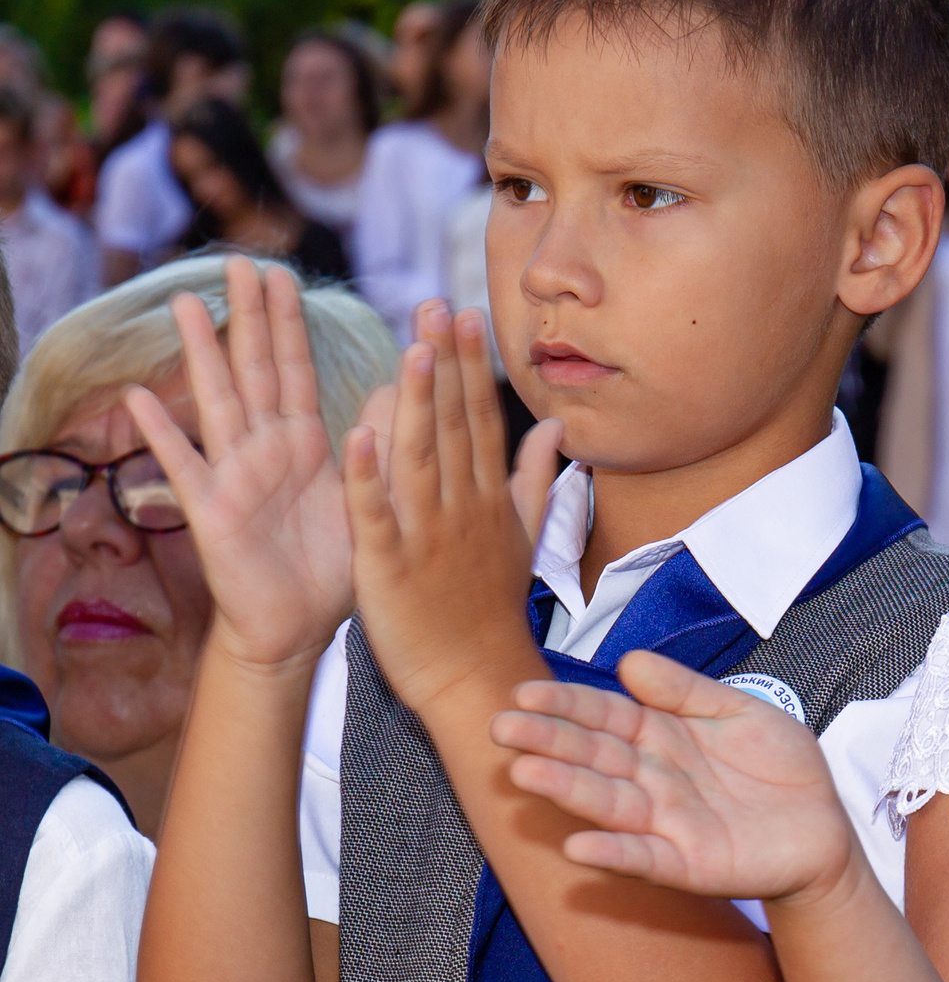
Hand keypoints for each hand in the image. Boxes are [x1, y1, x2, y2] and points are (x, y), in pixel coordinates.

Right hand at [123, 257, 353, 672]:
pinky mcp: (212, 513)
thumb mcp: (365, 496)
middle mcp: (264, 450)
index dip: (288, 323)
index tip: (283, 272)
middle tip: (239, 261)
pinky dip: (162, 435)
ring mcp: (234, 476)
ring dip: (201, 354)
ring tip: (185, 303)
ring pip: (218, 403)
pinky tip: (139, 398)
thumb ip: (378, 442)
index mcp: (304, 444)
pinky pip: (184, 468)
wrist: (298, 630)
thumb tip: (403, 384)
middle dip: (247, 317)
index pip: (295, 370)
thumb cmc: (331, 566)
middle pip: (254, 371)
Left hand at [345, 301, 562, 711]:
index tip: (464, 313)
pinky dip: (367, 476)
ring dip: (415, 401)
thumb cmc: (490, 608)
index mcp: (487, 497)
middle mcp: (462, 508)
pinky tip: (358, 434)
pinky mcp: (388, 566)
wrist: (474, 676)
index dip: (471, 364)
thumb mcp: (524, 537)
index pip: (479, 418)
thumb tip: (557, 429)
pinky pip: (376, 514)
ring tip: (411, 348)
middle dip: (445, 363)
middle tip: (435, 304)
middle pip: (452, 424)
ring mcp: (427, 535)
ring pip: (420, 457)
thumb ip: (534, 478)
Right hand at [492, 651, 859, 902]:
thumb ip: (685, 690)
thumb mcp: (737, 711)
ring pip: (610, 804)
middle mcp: (654, 780)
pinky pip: (646, 859)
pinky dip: (613, 854)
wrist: (824, 828)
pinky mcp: (690, 864)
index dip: (567, 705)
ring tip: (524, 774)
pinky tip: (578, 846)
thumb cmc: (779, 768)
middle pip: (596, 758)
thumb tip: (628, 661)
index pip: (605, 717)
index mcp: (663, 737)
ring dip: (568, 791)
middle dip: (549, 743)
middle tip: (502, 728)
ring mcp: (668, 824)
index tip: (524, 693)